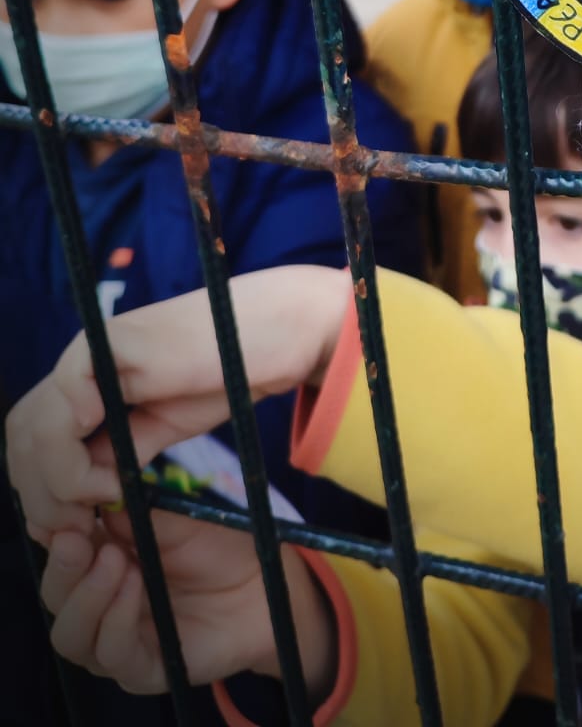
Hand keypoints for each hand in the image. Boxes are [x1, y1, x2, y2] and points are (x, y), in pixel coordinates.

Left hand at [7, 266, 349, 542]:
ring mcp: (89, 351)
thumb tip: (82, 494)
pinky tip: (115, 472)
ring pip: (31, 428)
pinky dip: (73, 455)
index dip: (41, 489)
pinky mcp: (106, 344)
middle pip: (20, 435)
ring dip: (59, 480)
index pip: (32, 440)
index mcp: (89, 382)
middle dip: (41, 493)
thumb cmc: (227, 374)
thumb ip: (119, 451)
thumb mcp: (159, 428)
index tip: (77, 528)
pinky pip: (62, 408)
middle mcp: (79, 365)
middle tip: (86, 523)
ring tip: (109, 495)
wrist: (274, 333)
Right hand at [41, 513, 335, 697]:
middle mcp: (98, 603)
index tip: (66, 510)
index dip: (55, 532)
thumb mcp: (177, 520)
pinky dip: (116, 620)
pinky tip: (134, 586)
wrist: (264, 584)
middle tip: (79, 538)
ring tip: (115, 560)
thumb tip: (96, 488)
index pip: (59, 552)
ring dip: (87, 596)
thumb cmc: (219, 546)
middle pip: (56, 595)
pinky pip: (112, 653)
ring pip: (71, 634)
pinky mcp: (140, 668)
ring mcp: (116, 638)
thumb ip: (136, 511)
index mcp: (100, 559)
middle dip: (64, 568)